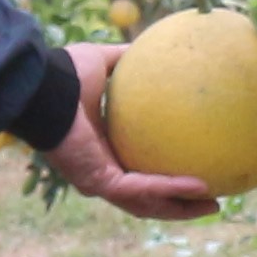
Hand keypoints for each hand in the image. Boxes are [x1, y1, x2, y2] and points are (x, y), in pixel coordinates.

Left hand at [52, 48, 216, 218]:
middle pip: (146, 200)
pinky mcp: (100, 181)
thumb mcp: (103, 62)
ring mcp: (99, 181)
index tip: (193, 174)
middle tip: (210, 202)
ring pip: (147, 205)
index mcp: (101, 150)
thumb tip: (154, 48)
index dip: (164, 179)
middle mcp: (99, 172)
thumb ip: (125, 60)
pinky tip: (199, 186)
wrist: (44, 88)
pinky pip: (142, 189)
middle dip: (178, 205)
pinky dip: (170, 189)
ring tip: (211, 206)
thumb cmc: (66, 75)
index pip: (136, 173)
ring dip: (179, 208)